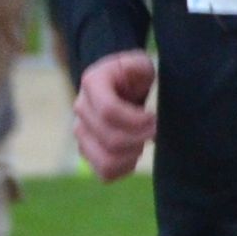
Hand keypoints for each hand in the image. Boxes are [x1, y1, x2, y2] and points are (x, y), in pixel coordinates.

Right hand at [73, 49, 156, 181]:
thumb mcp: (139, 63)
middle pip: (111, 139)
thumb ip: (138, 68)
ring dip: (132, 155)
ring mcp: (81, 131)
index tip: (154, 117)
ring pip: (105, 160)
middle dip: (141, 137)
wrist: (120, 84)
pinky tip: (135, 154)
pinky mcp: (87, 149)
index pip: (109, 111)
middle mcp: (80, 108)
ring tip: (143, 141)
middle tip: (155, 129)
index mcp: (92, 82)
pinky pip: (104, 172)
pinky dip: (125, 169)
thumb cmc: (134, 74)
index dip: (137, 120)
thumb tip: (136, 87)